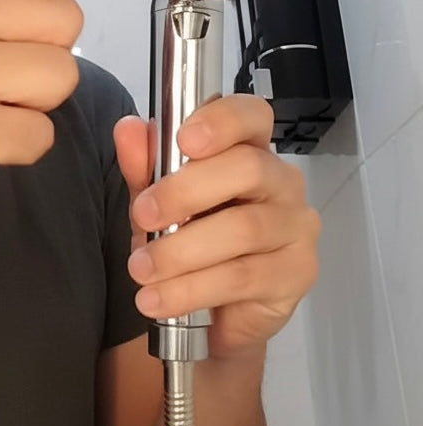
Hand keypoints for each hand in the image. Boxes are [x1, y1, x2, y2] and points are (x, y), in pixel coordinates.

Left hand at [114, 94, 320, 359]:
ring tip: (140, 270)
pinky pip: (243, 277)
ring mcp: (295, 228)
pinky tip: (158, 299)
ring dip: (181, 252)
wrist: (213, 310)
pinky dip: (192, 289)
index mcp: (249, 149)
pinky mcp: (296, 274)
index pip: (253, 116)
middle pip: (247, 169)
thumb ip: (144, 164)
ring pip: (243, 229)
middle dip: (184, 192)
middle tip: (140, 216)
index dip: (223, 121)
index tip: (184, 140)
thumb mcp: (157, 198)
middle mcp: (282, 182)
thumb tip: (128, 129)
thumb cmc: (190, 235)